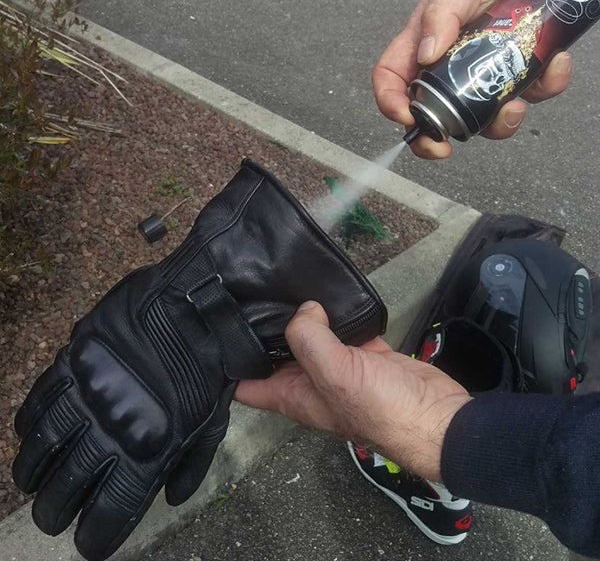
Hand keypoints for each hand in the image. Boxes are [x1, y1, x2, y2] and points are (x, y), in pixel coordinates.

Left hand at [235, 301, 471, 481]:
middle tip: (251, 290)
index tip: (215, 329)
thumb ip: (309, 339)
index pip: (246, 384)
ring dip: (301, 316)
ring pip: (312, 337)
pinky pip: (344, 329)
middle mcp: (310, 382)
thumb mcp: (333, 374)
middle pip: (277, 354)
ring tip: (283, 283)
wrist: (435, 416)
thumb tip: (304, 309)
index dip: (229, 362)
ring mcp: (339, 367)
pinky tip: (327, 290)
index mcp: (292, 396)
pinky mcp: (365, 354)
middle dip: (265, 327)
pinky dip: (336, 313)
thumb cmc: (379, 406)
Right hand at [374, 0, 572, 158]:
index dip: (391, 103)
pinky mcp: (523, 64)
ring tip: (515, 102)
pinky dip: (546, 86)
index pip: (393, 78)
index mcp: (426, 40)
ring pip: (484, 114)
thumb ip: (442, 12)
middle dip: (436, 136)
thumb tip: (426, 55)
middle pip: (433, 111)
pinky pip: (532, 90)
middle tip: (445, 146)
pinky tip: (555, 63)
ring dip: (499, 122)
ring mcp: (488, 67)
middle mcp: (452, 61)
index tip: (408, 119)